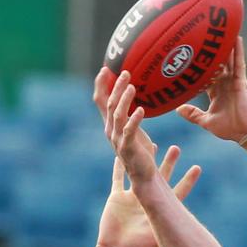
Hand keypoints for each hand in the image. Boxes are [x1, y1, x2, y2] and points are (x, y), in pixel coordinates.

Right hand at [95, 145, 199, 246]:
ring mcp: (132, 200)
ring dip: (146, 160)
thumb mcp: (161, 242)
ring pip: (140, 173)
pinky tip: (121, 153)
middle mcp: (147, 203)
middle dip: (169, 163)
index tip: (198, 168)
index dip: (188, 180)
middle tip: (177, 148)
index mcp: (160, 211)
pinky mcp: (116, 199)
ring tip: (154, 144)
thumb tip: (198, 240)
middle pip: (161, 178)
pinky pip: (118, 179)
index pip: (178, 192)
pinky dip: (119, 166)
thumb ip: (176, 235)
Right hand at [102, 72, 160, 186]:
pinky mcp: (128, 148)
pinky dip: (134, 119)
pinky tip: (141, 110)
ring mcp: (118, 139)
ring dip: (124, 99)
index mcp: (110, 125)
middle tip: (125, 73)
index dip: (101, 85)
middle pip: (109, 104)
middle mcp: (111, 131)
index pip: (101, 101)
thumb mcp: (135, 131)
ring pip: (118, 115)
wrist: (145, 177)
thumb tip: (138, 101)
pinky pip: (129, 130)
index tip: (106, 69)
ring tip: (132, 86)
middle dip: (115, 87)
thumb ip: (132, 116)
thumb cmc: (142, 154)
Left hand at [175, 37, 246, 141]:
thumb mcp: (207, 121)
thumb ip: (193, 114)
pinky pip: (239, 63)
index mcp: (216, 92)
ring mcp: (233, 81)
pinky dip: (238, 51)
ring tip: (220, 29)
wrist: (245, 132)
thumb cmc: (229, 128)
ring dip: (225, 46)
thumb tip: (178, 109)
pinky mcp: (241, 81)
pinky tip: (236, 38)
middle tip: (203, 33)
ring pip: (227, 60)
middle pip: (216, 63)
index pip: (205, 75)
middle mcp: (224, 84)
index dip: (198, 66)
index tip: (188, 53)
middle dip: (210, 51)